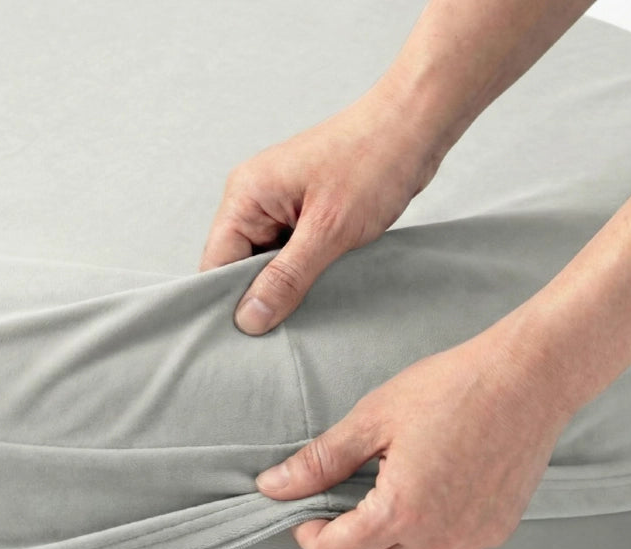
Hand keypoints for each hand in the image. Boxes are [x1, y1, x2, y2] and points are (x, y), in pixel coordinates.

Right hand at [198, 78, 440, 334]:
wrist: (414, 128)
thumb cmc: (373, 163)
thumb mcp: (328, 231)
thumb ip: (286, 278)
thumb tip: (249, 319)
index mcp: (246, 196)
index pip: (216, 263)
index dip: (228, 302)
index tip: (249, 339)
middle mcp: (255, 200)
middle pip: (239, 266)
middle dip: (260, 297)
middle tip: (283, 332)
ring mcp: (281, 206)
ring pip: (268, 263)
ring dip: (286, 286)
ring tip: (308, 309)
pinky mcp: (305, 213)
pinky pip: (292, 253)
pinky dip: (304, 273)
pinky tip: (321, 288)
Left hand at [254, 323, 574, 548]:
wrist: (529, 378)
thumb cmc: (452, 388)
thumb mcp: (373, 418)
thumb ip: (320, 461)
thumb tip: (273, 487)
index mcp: (403, 512)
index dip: (307, 534)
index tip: (304, 505)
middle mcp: (440, 540)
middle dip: (338, 546)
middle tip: (335, 500)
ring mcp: (471, 541)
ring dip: (379, 541)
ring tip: (379, 488)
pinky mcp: (495, 532)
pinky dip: (418, 534)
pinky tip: (421, 489)